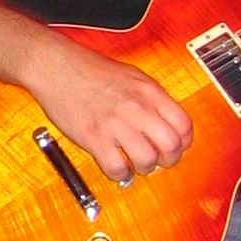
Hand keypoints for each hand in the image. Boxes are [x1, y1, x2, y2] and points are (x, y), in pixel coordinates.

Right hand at [29, 33, 192, 184]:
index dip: (184, 142)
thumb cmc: (90, 69)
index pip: (184, 125)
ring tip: (134, 162)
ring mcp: (115, 123)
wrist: (56, 66)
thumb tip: (166, 120)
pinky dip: (119, 174)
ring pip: (147, 160)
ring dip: (143, 168)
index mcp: (148, 91)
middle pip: (171, 145)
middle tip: (158, 160)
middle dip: (169, 160)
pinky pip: (116, 168)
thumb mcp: (132, 75)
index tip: (176, 147)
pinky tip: (116, 167)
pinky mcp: (93, 137)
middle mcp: (136, 107)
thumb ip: (151, 97)